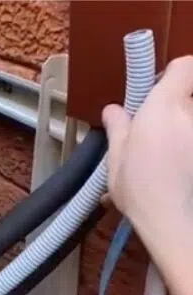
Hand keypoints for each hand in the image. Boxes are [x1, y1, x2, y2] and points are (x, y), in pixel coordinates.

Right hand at [103, 56, 192, 238]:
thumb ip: (118, 129)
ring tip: (171, 154)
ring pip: (191, 122)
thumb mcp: (116, 161)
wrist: (178, 224)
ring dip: (183, 133)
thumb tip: (113, 112)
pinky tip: (180, 167)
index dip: (174, 74)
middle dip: (179, 108)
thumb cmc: (142, 193)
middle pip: (192, 94)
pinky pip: (191, 139)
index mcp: (164, 107)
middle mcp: (192, 114)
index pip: (185, 66)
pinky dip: (186, 151)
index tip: (161, 90)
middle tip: (161, 129)